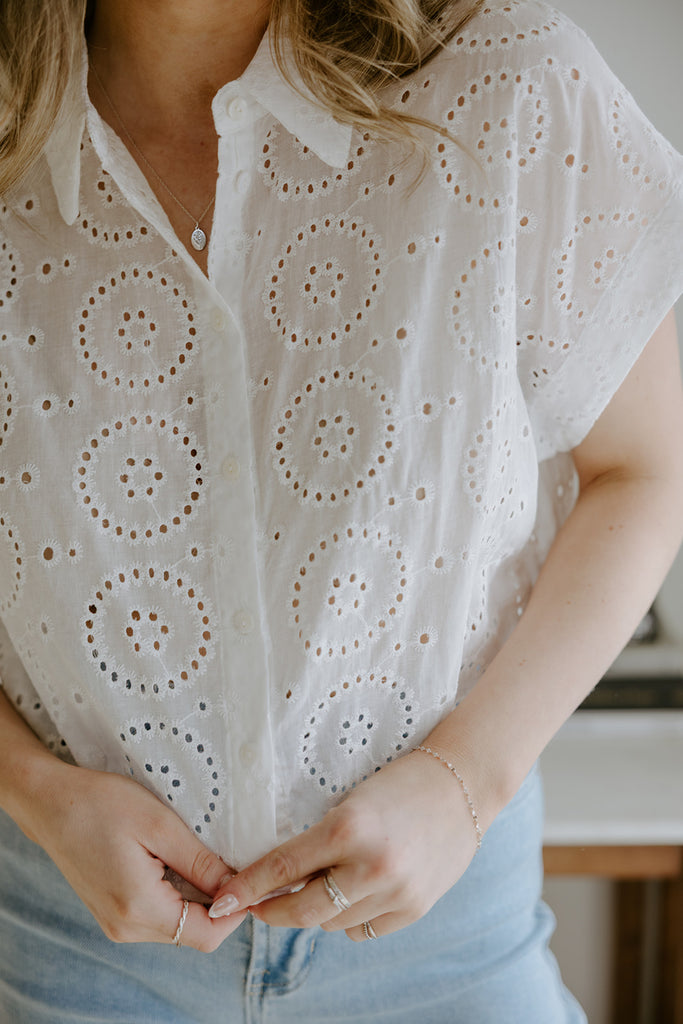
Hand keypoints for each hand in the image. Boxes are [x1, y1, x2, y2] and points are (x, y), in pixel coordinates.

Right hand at [29, 763, 246, 950]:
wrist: (50, 803)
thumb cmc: (102, 804)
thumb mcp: (161, 825)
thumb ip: (201, 862)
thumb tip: (237, 888)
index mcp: (139, 908)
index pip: (207, 935)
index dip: (235, 911)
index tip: (248, 877)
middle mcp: (126, 927)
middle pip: (194, 933)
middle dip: (219, 903)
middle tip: (228, 859)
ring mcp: (117, 924)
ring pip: (178, 926)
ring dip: (197, 898)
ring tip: (198, 855)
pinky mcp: (113, 913)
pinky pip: (159, 916)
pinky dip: (177, 895)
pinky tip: (174, 860)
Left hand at [209, 748, 480, 940]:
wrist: (464, 784)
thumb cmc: (400, 781)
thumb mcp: (352, 801)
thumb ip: (319, 841)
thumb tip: (276, 878)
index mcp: (349, 828)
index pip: (284, 868)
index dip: (248, 887)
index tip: (222, 901)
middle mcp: (371, 866)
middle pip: (302, 910)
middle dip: (271, 912)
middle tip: (254, 907)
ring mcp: (396, 892)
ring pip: (332, 923)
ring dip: (317, 910)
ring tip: (322, 883)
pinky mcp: (414, 909)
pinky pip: (363, 931)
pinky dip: (351, 918)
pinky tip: (356, 892)